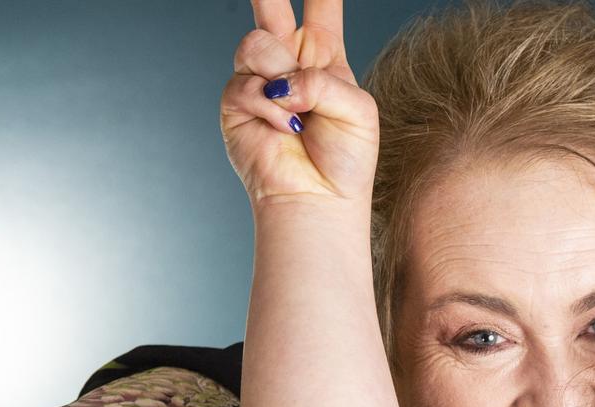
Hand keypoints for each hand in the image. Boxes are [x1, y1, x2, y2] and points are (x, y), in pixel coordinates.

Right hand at [220, 0, 378, 207]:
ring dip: (280, 75)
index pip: (322, 9)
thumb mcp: (358, 110)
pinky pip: (247, 83)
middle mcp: (289, 63)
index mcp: (324, 58)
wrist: (318, 199)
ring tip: (295, 112)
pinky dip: (269, 108)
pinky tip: (283, 130)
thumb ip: (325, 80)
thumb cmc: (345, 160)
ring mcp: (259, 80)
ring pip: (258, 42)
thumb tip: (281, 81)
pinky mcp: (236, 101)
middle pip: (272, 8)